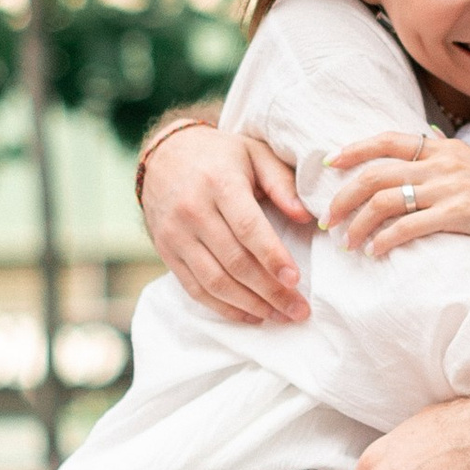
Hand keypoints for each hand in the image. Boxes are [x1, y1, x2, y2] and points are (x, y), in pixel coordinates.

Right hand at [139, 121, 310, 323]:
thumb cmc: (219, 155)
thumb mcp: (254, 153)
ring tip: (280, 316)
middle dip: (270, 291)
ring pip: (214, 281)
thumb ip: (281, 183)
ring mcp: (176, 234)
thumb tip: (306, 217)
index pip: (248, 227)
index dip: (272, 257)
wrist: (162, 155)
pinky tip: (250, 315)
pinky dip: (223, 307)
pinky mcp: (166, 252)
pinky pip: (195, 288)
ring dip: (250, 305)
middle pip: (234, 261)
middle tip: (299, 310)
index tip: (295, 280)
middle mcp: (193, 210)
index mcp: (219, 182)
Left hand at [325, 132, 469, 272]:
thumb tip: (423, 159)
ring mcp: (452, 187)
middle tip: (327, 217)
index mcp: (448, 148)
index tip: (329, 164)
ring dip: (358, 224)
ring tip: (347, 243)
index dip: (354, 150)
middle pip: (376, 172)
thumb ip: (450, 162)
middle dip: (343, 196)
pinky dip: (385, 240)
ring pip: (385, 200)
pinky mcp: (460, 214)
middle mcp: (445, 162)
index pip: (389, 139)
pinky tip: (377, 253)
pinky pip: (408, 226)